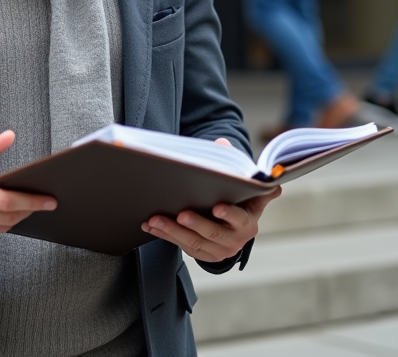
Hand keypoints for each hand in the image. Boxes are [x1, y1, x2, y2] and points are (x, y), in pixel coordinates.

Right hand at [0, 130, 56, 244]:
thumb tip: (8, 137)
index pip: (4, 200)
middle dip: (30, 209)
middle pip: (7, 216)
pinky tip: (10, 213)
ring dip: (19, 217)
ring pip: (3, 227)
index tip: (47, 199)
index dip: (30, 201)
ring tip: (29, 205)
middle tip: (45, 202)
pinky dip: (5, 224)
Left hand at [140, 138, 280, 261]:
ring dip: (172, 230)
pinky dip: (165, 236)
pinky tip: (150, 226)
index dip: (229, 214)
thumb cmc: (238, 200)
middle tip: (181, 214)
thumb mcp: (243, 187)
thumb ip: (236, 166)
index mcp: (247, 222)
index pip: (239, 219)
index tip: (217, 207)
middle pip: (213, 232)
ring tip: (155, 219)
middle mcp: (235, 240)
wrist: (236, 228)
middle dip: (196, 223)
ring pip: (193, 242)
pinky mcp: (202, 255)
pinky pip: (181, 246)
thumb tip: (222, 143)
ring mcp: (218, 250)